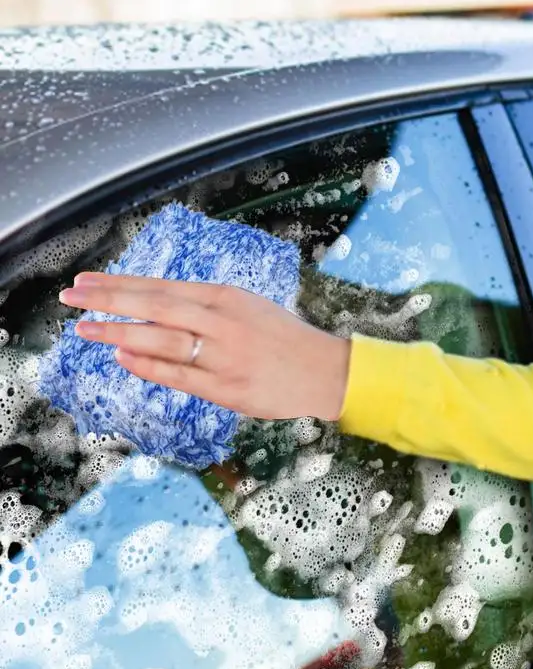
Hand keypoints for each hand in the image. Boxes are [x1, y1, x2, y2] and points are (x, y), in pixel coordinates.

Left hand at [59, 272, 350, 422]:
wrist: (324, 370)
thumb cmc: (284, 337)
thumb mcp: (248, 307)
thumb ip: (206, 306)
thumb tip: (157, 307)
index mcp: (227, 297)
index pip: (163, 286)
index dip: (121, 283)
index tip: (87, 282)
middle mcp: (223, 320)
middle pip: (156, 306)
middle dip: (110, 299)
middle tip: (72, 297)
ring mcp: (225, 355)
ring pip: (163, 339)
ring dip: (120, 333)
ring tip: (85, 330)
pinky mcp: (228, 387)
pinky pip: (179, 375)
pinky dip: (148, 366)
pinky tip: (122, 357)